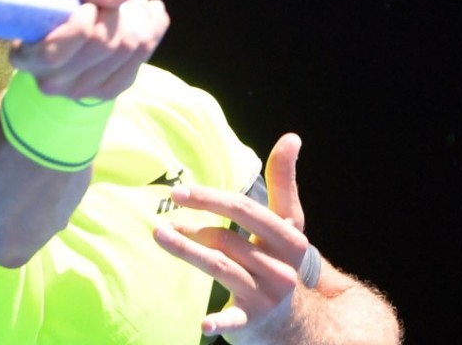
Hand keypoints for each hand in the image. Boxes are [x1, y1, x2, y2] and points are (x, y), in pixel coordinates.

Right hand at [9, 0, 168, 99]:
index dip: (84, 20)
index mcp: (30, 57)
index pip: (62, 47)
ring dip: (139, 15)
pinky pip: (143, 56)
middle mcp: (53, 82)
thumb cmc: (56, 8)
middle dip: (118, 10)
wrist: (62, 38)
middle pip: (104, 43)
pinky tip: (147, 15)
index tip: (87, 6)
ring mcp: (83, 91)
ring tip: (132, 1)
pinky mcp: (109, 91)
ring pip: (128, 48)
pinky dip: (153, 28)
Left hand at [153, 133, 310, 342]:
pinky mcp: (252, 321)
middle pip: (228, 240)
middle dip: (194, 226)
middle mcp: (279, 266)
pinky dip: (220, 322)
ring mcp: (266, 295)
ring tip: (160, 236)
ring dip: (188, 252)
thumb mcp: (290, 221)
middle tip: (163, 217)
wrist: (301, 318)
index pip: (245, 211)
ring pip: (221, 268)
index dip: (211, 199)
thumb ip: (284, 180)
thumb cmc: (283, 258)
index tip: (180, 191)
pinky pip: (234, 319)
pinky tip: (203, 325)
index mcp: (287, 238)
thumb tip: (291, 136)